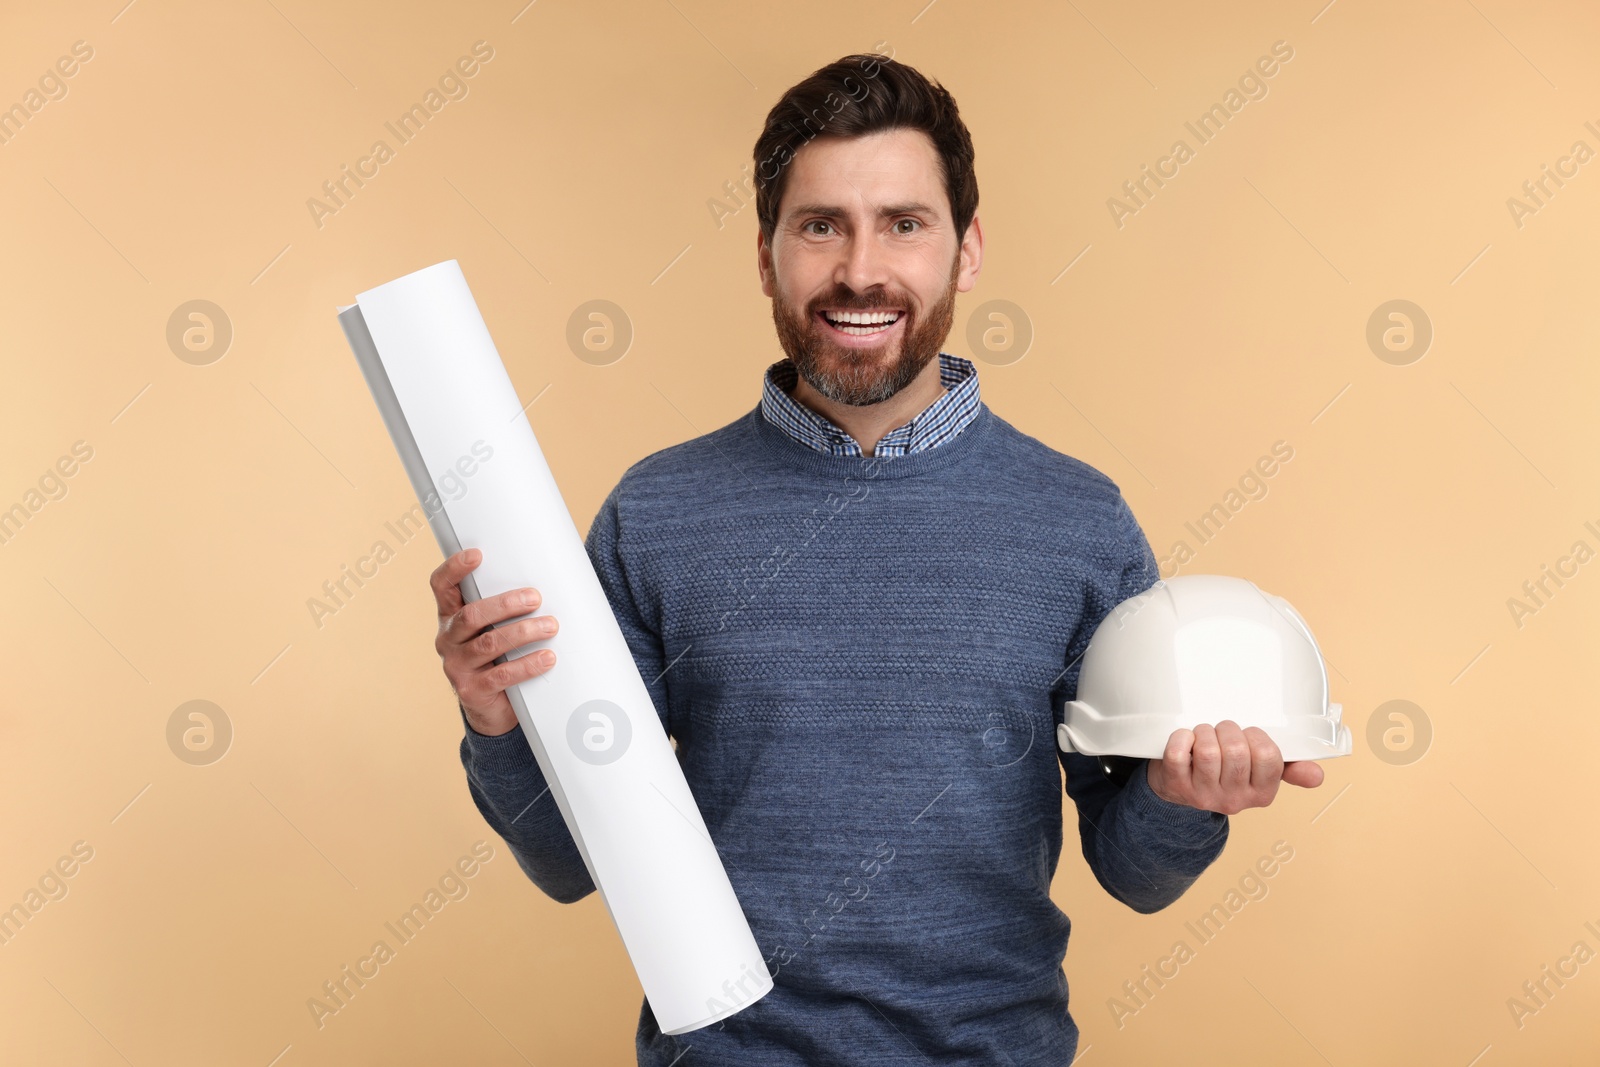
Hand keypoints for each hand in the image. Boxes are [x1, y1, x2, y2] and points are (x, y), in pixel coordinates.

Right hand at [431, 548, 559, 736]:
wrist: (492, 708)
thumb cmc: (499, 657)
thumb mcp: (494, 629)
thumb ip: (506, 609)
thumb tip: (553, 578)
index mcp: (451, 617)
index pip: (441, 587)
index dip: (454, 568)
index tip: (477, 554)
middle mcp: (448, 639)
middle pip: (471, 615)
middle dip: (505, 604)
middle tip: (535, 597)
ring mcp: (457, 667)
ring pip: (489, 643)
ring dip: (522, 632)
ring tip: (550, 626)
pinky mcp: (473, 691)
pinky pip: (502, 675)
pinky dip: (528, 665)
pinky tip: (547, 658)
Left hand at [1144, 720, 1323, 814]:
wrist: (1180, 789)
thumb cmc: (1224, 772)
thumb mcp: (1259, 774)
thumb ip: (1289, 769)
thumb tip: (1317, 775)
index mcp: (1261, 794)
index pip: (1269, 756)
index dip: (1256, 737)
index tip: (1248, 735)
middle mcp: (1234, 800)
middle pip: (1236, 751)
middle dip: (1228, 730)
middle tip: (1222, 732)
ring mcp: (1203, 795)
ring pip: (1208, 751)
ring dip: (1205, 732)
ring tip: (1204, 736)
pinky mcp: (1175, 786)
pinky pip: (1178, 754)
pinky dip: (1180, 738)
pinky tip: (1185, 739)